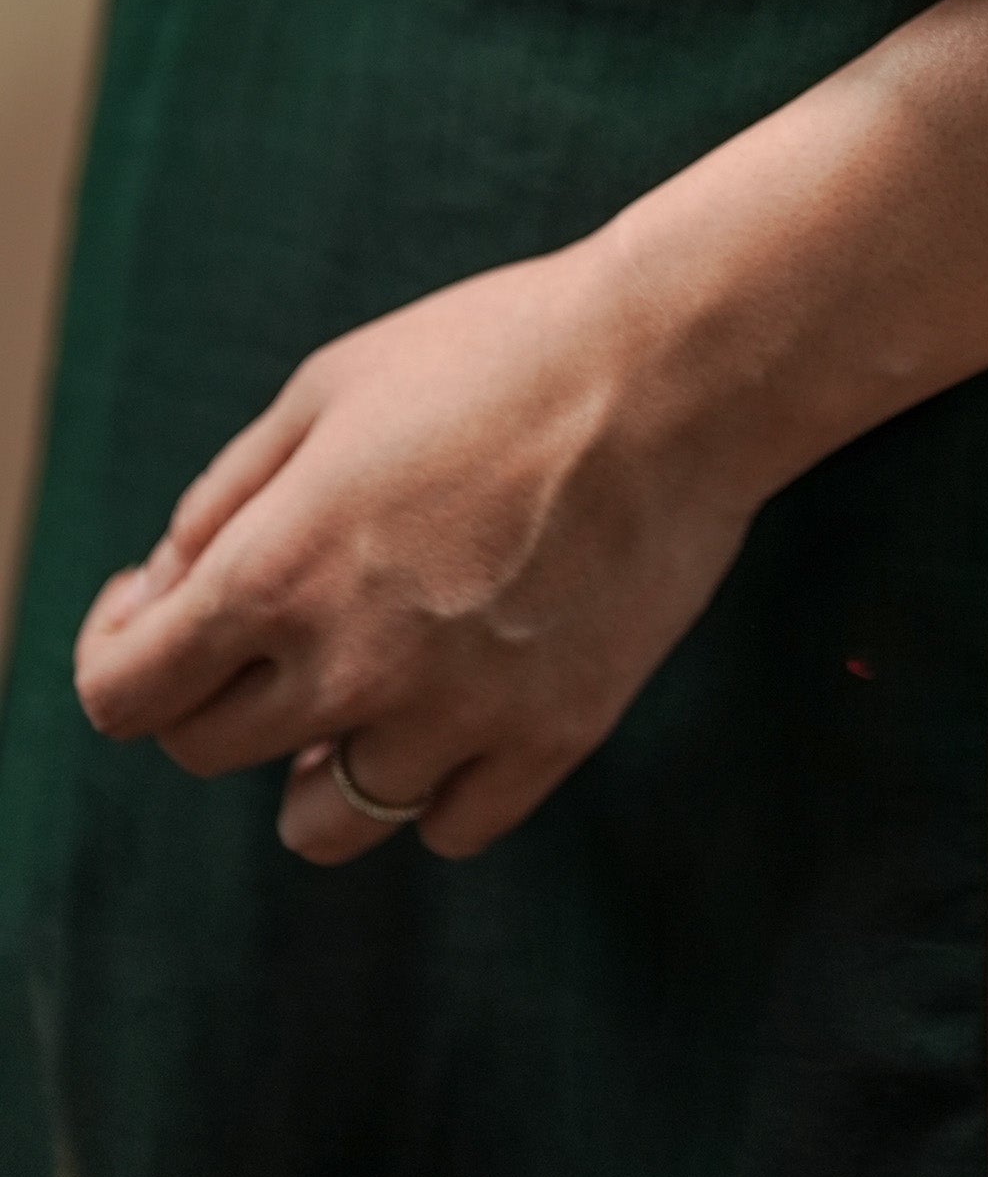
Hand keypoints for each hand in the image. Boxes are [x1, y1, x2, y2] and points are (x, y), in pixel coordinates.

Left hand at [71, 237, 739, 863]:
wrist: (678, 370)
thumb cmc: (500, 351)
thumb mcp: (329, 385)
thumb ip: (224, 497)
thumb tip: (168, 586)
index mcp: (276, 571)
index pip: (124, 694)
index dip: (119, 652)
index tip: (153, 611)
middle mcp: (350, 664)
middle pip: (210, 753)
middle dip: (218, 694)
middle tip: (272, 629)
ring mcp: (454, 715)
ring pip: (324, 825)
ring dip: (319, 769)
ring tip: (364, 692)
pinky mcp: (551, 740)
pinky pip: (448, 825)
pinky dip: (436, 784)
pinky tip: (457, 705)